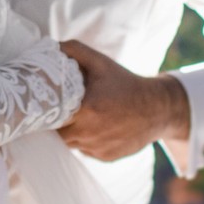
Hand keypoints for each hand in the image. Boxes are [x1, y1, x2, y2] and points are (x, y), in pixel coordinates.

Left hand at [57, 40, 189, 162]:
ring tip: (81, 116)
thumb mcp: (101, 63)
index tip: (46, 102)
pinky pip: (86, 150)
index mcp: (86, 109)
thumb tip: (49, 46)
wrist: (158, 109)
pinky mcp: (104, 157)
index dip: (46, 109)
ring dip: (72, 131)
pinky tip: (97, 126)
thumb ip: (74, 51)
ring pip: (71, 142)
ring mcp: (96, 148)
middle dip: (58, 121)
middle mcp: (89, 133)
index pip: (51, 115)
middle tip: (63, 107)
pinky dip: (86, 139)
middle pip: (58, 132)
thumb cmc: (126, 83)